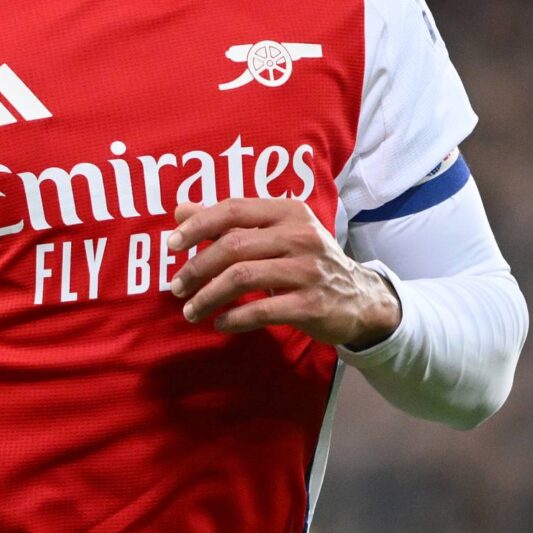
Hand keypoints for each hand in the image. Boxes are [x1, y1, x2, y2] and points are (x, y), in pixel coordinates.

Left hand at [169, 199, 400, 349]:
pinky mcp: (312, 304)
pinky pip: (262, 310)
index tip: (172, 244)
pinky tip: (220, 323)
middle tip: (177, 287)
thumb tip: (180, 210)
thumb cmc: (307, 261)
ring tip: (191, 310)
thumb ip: (229, 222)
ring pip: (242, 278)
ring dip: (208, 296)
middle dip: (197, 267)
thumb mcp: (275, 233)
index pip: (234, 209)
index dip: (198, 224)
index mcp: (288, 212)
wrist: (360, 298)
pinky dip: (234, 319)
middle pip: (233, 245)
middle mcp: (300, 235)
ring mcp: (308, 270)